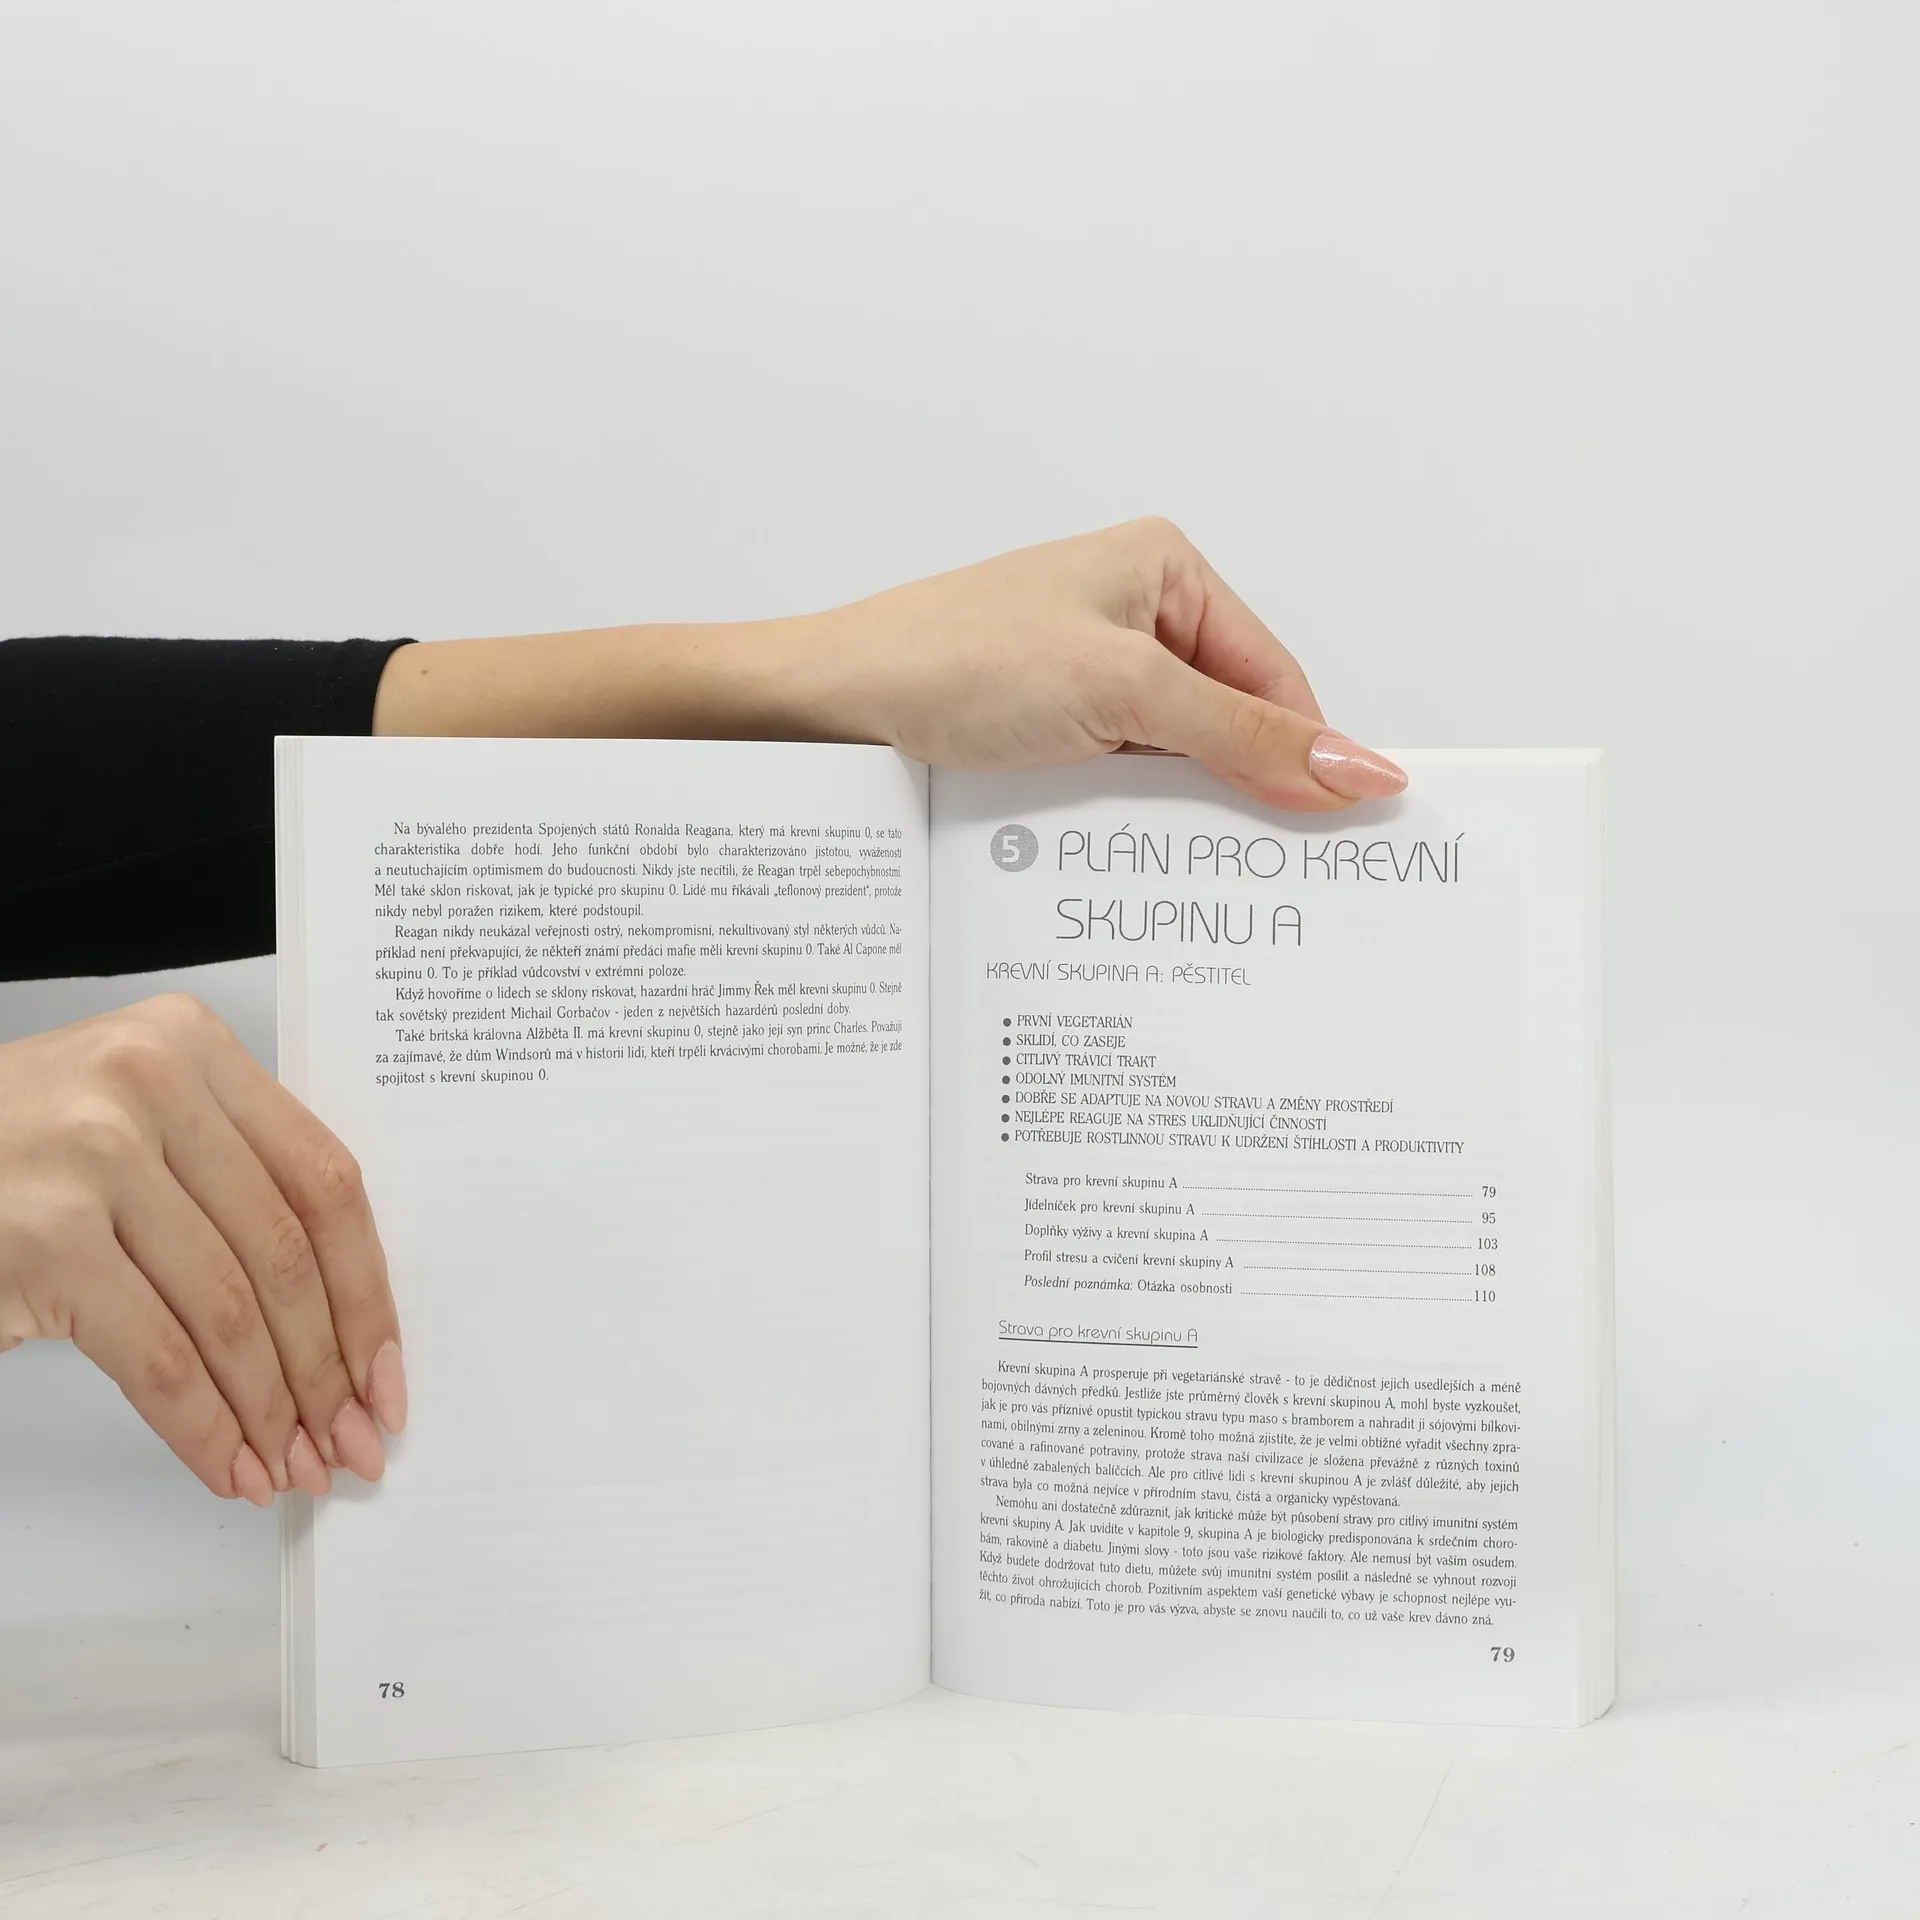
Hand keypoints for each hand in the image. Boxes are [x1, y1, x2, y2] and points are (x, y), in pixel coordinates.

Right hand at [0, 994, 404, 1501]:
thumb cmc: (10, 1146)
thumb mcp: (131, 1116)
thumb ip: (229, 1171)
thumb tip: (335, 1317)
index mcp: (192, 1044)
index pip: (322, 1181)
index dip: (367, 1290)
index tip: (385, 1368)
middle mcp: (150, 1086)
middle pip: (285, 1254)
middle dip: (328, 1370)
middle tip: (352, 1441)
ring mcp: (95, 1160)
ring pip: (230, 1314)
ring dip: (272, 1412)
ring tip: (295, 1466)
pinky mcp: (47, 1240)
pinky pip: (159, 1358)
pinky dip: (204, 1428)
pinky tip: (230, 1467)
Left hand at [373, 518, 1404, 808]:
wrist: (818, 710)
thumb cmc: (949, 663)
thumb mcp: (1121, 693)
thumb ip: (1243, 735)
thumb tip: (1361, 769)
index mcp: (1162, 567)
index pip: (1274, 677)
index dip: (1304, 757)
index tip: (1336, 841)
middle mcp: (1127, 613)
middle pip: (1228, 722)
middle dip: (1240, 793)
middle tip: (1267, 877)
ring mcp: (1080, 676)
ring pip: (1171, 762)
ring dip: (1177, 818)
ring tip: (1187, 874)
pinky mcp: (1041, 729)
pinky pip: (1116, 783)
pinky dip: (1127, 825)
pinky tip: (1127, 865)